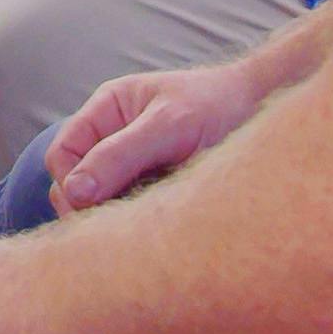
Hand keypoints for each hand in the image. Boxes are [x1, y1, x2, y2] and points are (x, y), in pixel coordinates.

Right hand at [42, 57, 269, 215]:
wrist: (269, 112)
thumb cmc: (218, 106)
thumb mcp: (168, 125)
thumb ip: (119, 155)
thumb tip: (73, 193)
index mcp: (106, 112)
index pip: (64, 154)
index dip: (69, 185)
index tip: (89, 211)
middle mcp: (114, 140)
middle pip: (77, 184)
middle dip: (92, 207)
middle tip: (121, 227)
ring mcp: (137, 169)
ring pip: (105, 204)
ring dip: (120, 217)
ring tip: (152, 220)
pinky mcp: (159, 193)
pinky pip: (135, 215)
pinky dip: (142, 223)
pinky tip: (164, 224)